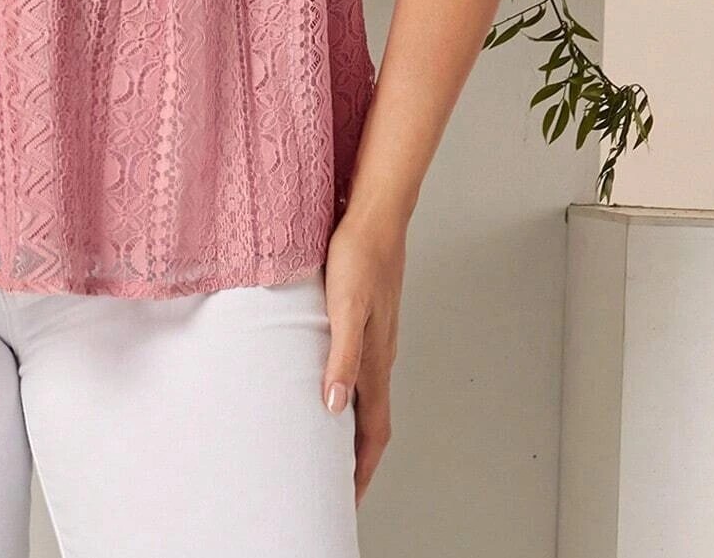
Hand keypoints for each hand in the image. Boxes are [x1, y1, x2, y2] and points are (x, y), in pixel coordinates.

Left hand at [321, 211, 405, 506]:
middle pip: (374, 420)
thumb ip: (342, 357)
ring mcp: (377, 337)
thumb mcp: (344, 308)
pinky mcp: (369, 318)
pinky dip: (350, 393)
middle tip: (339, 484)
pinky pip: (362, 370)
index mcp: (376, 359)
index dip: (362, 468)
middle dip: (359, 457)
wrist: (375, 215)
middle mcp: (380, 354)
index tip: (350, 499)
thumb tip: (333, 406)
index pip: (374, 429)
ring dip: (355, 426)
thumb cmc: (359, 255)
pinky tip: (333, 384)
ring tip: (333, 445)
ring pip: (369, 395)